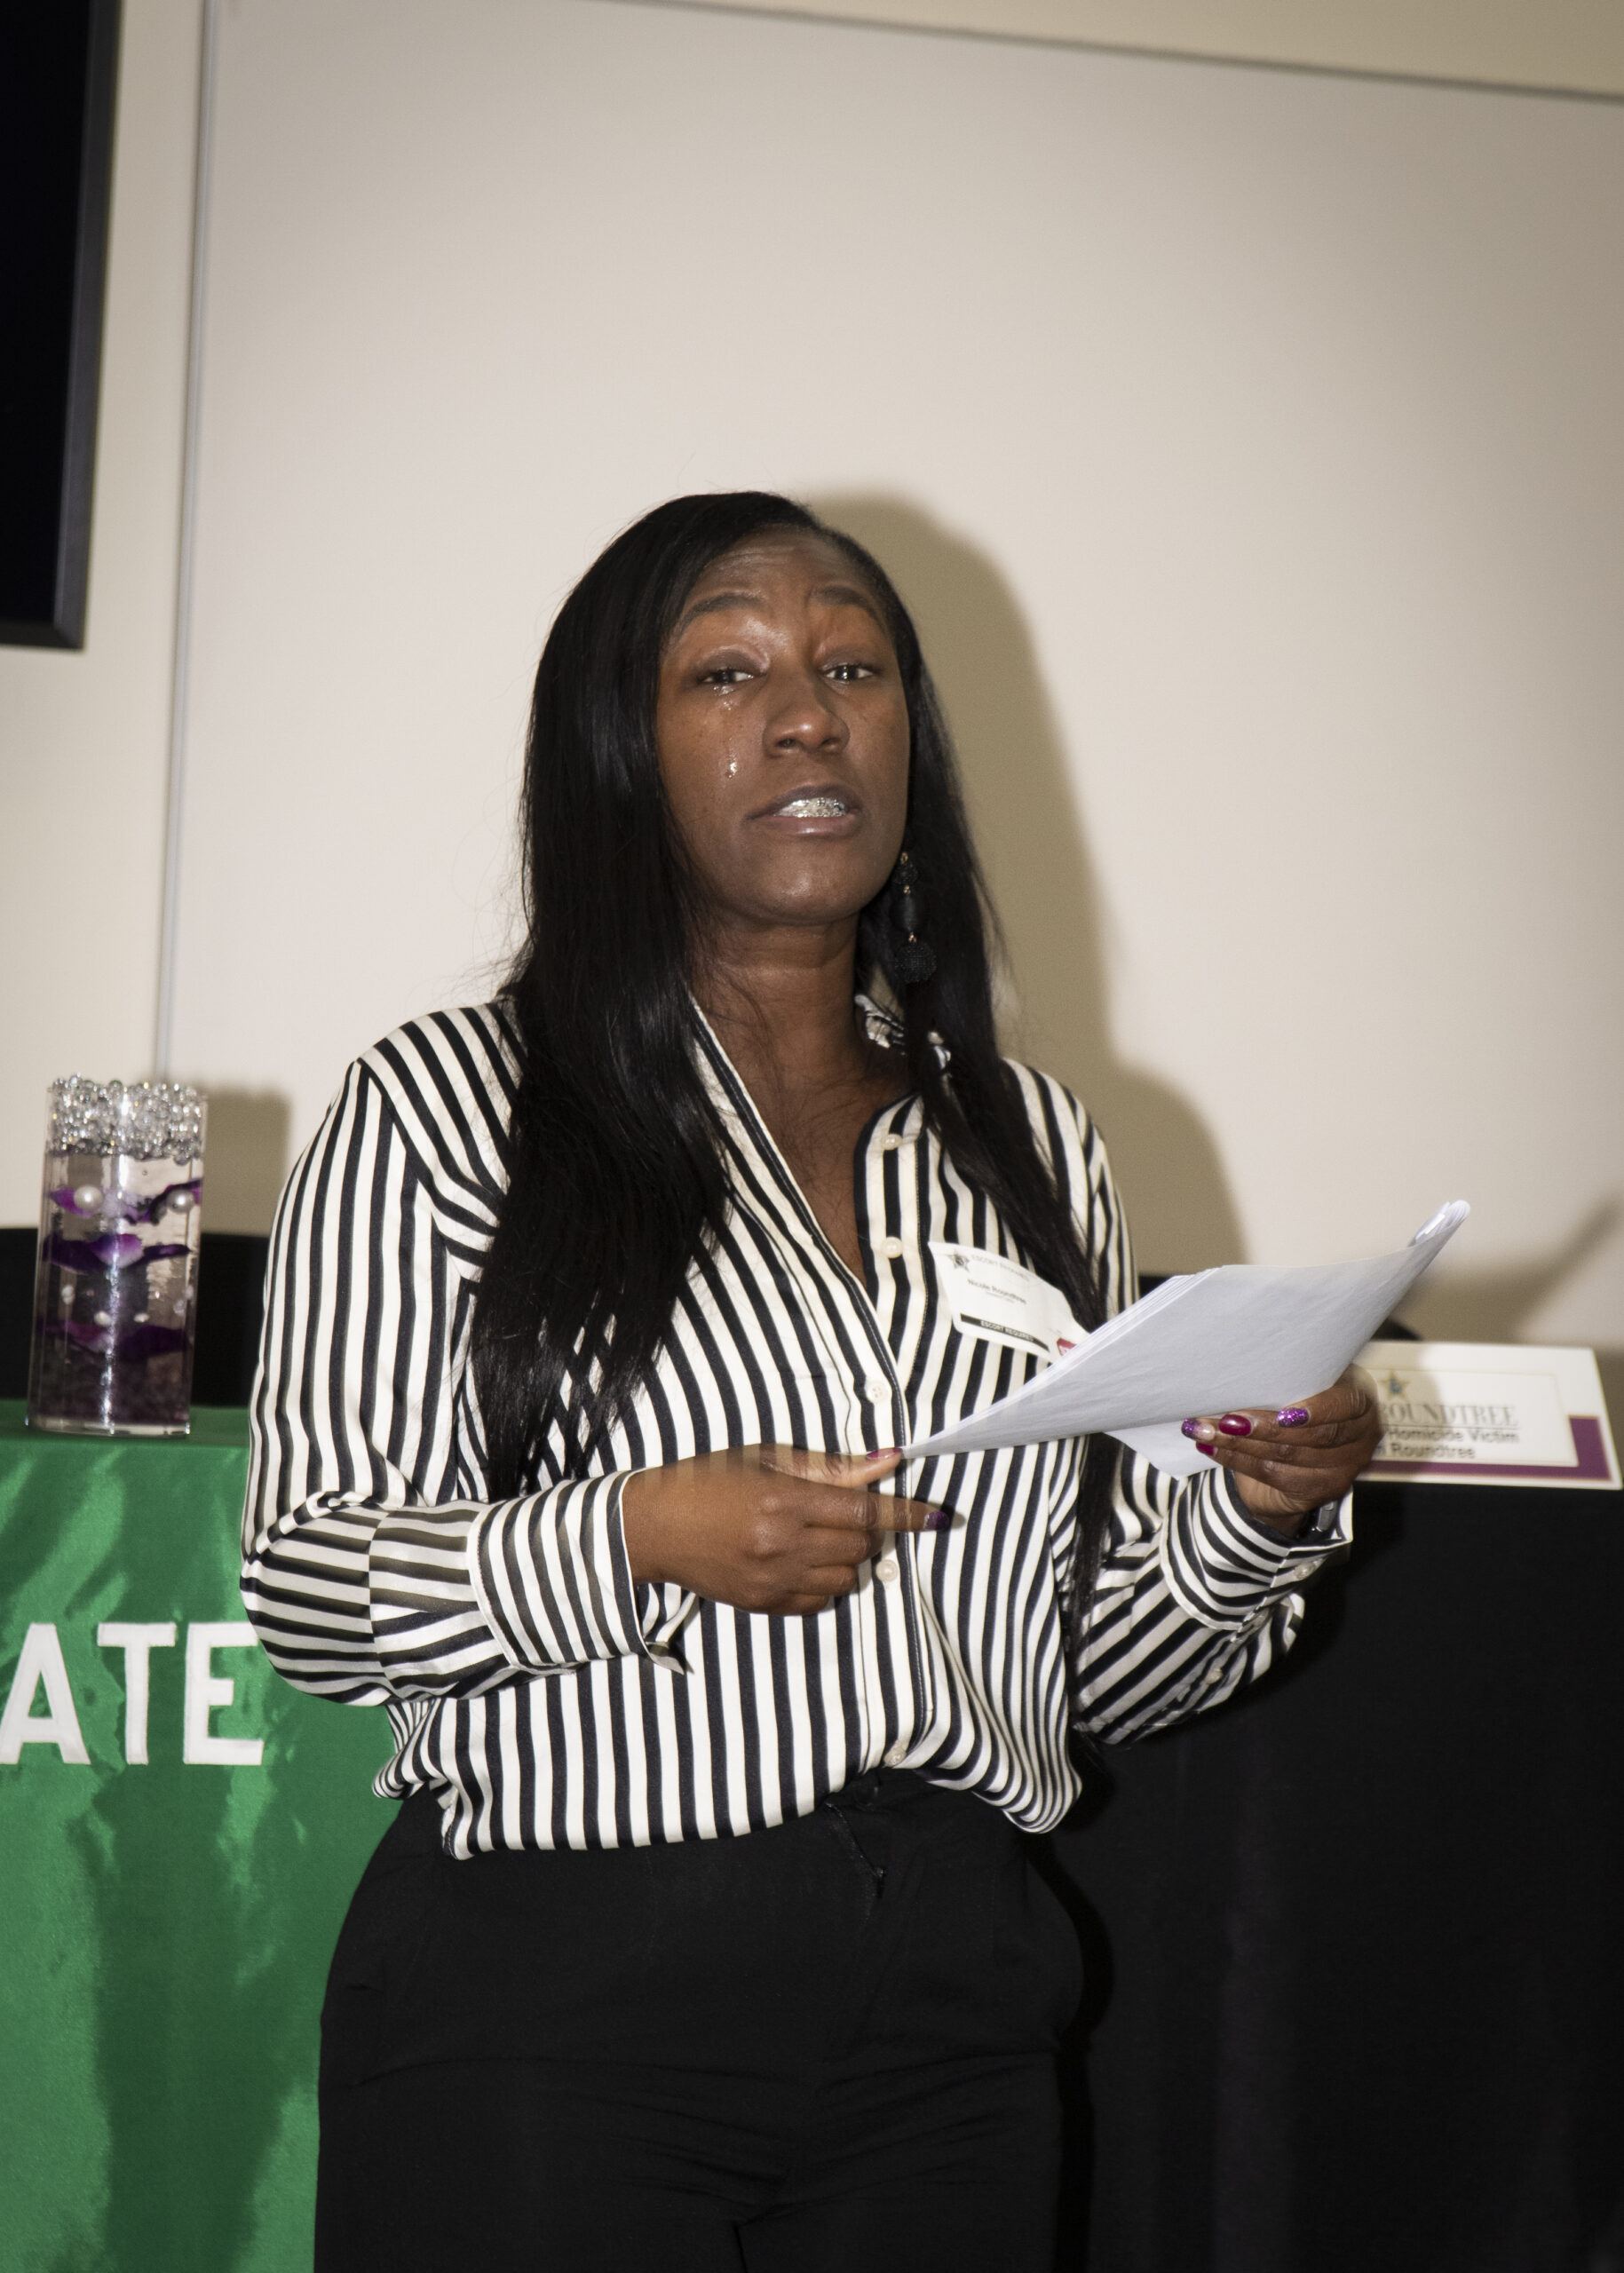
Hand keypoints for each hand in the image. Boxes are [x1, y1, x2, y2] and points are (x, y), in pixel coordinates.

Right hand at [620, 1445, 944, 1614]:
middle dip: (868, 1529)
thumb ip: (831, 1466)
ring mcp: (773, 1580)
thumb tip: (889, 1460)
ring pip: (846, 1577)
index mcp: (783, 1500)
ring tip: (817, 1535)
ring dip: (847, 1556)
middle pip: (861, 1547)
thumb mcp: (766, 1457)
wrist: (653, 1528)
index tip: (937, 1517)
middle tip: (845, 1512)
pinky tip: (803, 1560)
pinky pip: (821, 1601)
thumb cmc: (707, 1480)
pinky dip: (826, 1581)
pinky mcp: (764, 1605)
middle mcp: (782, 1545)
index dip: (907, 1514)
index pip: (865, 1511)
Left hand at [1182, 1365, 1380, 1533]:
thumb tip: (1238, 1364)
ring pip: (1286, 1457)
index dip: (1316, 1411)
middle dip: (1262, 1427)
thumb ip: (1288, 1377)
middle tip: (1225, 1419)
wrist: (1297, 1450)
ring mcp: (1344, 1468)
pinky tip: (1210, 1448)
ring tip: (1203, 1430)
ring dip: (1237, 1444)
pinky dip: (1236, 1460)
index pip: (1345, 1406)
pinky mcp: (1321, 1491)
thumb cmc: (1295, 1400)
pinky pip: (1274, 1476)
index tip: (1283, 1412)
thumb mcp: (1301, 1382)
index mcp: (1360, 1398)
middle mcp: (1361, 1435)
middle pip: (1311, 1437)